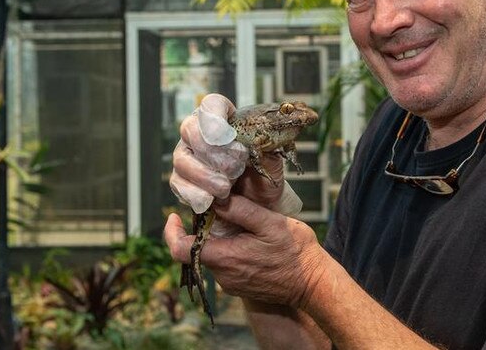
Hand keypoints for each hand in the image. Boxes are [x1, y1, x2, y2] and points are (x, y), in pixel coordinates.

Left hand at [164, 195, 325, 307]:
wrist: (314, 284)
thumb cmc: (295, 252)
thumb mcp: (269, 222)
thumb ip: (240, 210)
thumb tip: (214, 198)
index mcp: (225, 258)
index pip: (179, 249)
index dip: (171, 231)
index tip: (174, 215)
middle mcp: (223, 275)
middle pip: (197, 250)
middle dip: (202, 229)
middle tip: (217, 208)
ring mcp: (232, 284)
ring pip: (212, 256)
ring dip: (217, 239)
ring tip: (238, 221)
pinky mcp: (242, 286)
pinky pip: (226, 265)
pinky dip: (228, 249)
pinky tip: (247, 238)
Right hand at [170, 93, 302, 218]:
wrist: (260, 203)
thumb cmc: (264, 173)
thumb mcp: (272, 157)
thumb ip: (265, 144)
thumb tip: (260, 138)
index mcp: (224, 119)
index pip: (212, 104)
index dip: (214, 117)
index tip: (227, 137)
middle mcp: (199, 134)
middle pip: (190, 129)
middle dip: (213, 151)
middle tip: (236, 168)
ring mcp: (186, 157)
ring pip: (182, 160)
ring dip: (206, 176)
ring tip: (227, 188)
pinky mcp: (180, 182)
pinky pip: (178, 185)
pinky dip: (196, 194)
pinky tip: (211, 200)